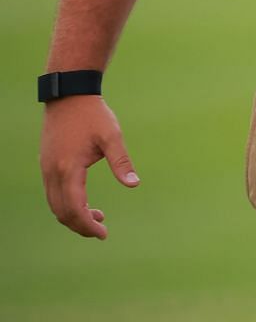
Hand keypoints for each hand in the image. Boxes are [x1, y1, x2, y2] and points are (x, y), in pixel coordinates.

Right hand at [41, 95, 139, 238]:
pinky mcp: (46, 165)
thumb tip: (134, 184)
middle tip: (101, 231)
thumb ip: (121, 161)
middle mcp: (52, 173)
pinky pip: (52, 194)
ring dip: (73, 216)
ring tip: (97, 216)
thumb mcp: (112, 136)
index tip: (103, 233)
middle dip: (80, 225)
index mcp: (68, 169)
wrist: (69, 96)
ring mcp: (46, 170)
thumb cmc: (93, 115)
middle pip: (61, 212)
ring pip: (55, 204)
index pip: (74, 209)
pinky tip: (84, 201)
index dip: (87, 225)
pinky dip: (66, 204)